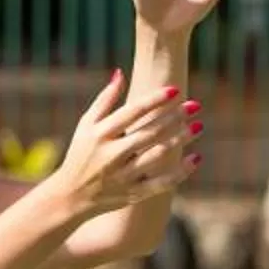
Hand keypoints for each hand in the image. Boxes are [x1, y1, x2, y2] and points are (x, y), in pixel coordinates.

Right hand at [49, 72, 199, 215]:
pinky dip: (179, 172)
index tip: (175, 89)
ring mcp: (122, 176)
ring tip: (199, 126)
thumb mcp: (86, 125)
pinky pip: (160, 183)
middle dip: (174, 118)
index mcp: (99, 135)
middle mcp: (111, 155)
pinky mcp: (132, 194)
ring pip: (157, 155)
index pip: (131, 113)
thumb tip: (120, 72)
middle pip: (148, 133)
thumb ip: (104, 99)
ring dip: (180, 140)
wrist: (69, 196)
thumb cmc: (81, 153)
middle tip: (195, 105)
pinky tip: (196, 158)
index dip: (154, 100)